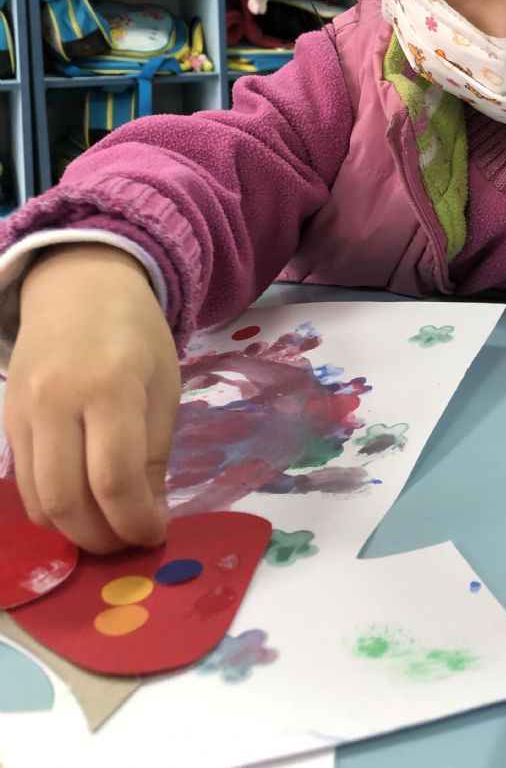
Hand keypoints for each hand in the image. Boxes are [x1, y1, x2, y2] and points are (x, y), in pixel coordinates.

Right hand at [4, 244, 180, 551]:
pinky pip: (24, 482)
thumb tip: (148, 517)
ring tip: (108, 528)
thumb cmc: (135, 335)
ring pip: (39, 500)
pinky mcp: (7, 421)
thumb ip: (154, 453)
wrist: (78, 288)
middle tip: (130, 541)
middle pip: (68, 498)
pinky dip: (52, 508)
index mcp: (111, 385)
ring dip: (74, 531)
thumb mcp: (164, 385)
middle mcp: (58, 400)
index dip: (135, 521)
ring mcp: (24, 412)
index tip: (155, 533)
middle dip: (102, 537)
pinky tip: (81, 506)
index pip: (115, 478)